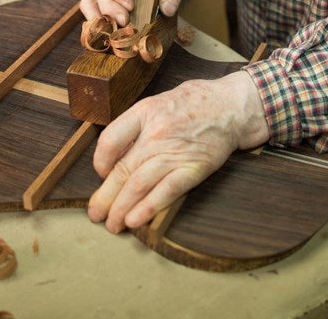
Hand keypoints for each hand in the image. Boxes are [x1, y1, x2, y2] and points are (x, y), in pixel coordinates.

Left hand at [87, 71, 269, 232]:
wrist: (231, 106)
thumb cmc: (194, 103)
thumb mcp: (158, 102)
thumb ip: (136, 124)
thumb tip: (113, 154)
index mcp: (145, 112)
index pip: (110, 140)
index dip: (99, 162)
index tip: (100, 174)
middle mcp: (156, 132)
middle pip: (122, 169)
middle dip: (105, 197)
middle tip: (95, 214)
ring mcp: (175, 152)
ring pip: (139, 185)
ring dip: (121, 209)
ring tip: (112, 225)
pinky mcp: (193, 168)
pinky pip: (166, 191)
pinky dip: (148, 208)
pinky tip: (135, 220)